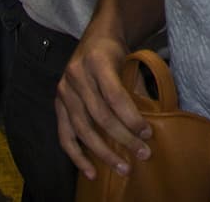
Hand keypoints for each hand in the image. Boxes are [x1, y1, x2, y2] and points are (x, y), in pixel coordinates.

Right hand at [55, 30, 151, 180]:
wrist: (95, 37)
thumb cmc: (116, 52)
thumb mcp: (130, 62)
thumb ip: (136, 89)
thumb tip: (151, 121)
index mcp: (96, 61)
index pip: (114, 96)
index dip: (131, 118)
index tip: (148, 133)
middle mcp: (76, 75)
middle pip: (100, 115)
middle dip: (123, 138)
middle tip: (143, 154)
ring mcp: (64, 90)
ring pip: (83, 129)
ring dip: (104, 153)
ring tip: (123, 168)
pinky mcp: (58, 103)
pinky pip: (65, 135)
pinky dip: (77, 155)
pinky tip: (91, 171)